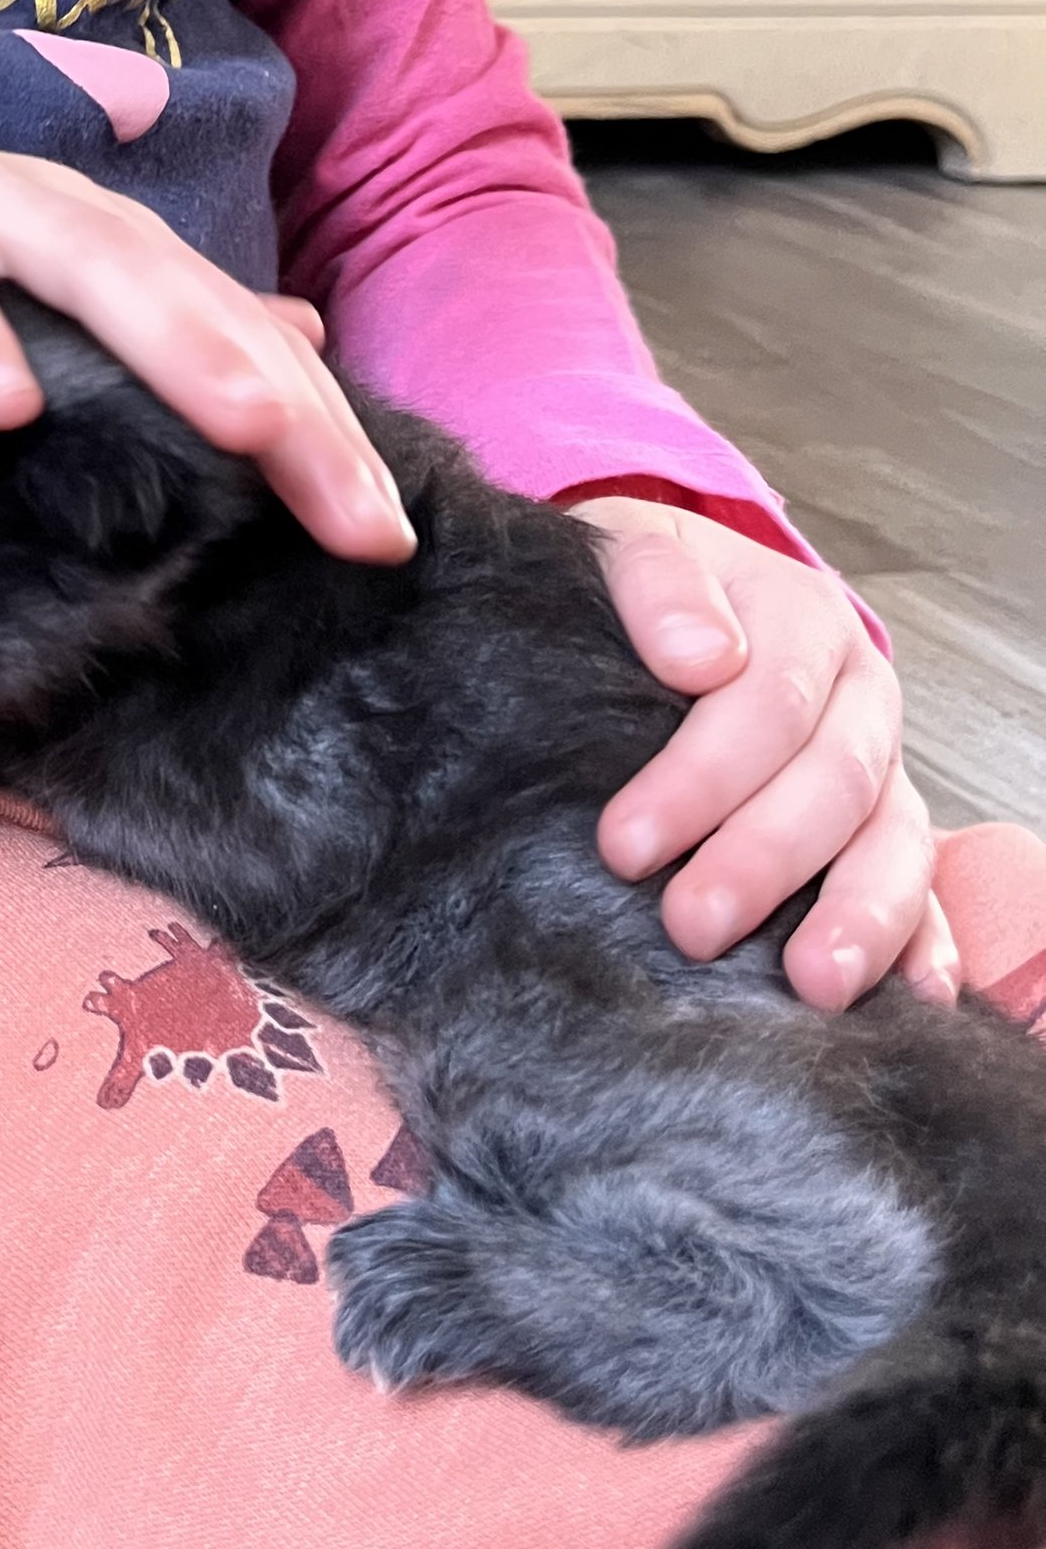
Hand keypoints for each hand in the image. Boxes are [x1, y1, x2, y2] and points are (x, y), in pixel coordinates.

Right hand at [0, 104, 416, 564]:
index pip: (244, 338)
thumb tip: (299, 346)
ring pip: (92, 272)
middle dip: (289, 409)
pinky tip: (9, 409)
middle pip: (199, 306)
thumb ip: (163, 318)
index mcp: (113, 240)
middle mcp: (62, 213)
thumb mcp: (45, 295)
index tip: (389, 538)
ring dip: (174, 347)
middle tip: (361, 516)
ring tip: (250, 429)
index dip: (325, 430)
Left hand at [569, 495, 958, 1015]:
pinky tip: (914, 1000)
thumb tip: (704, 655)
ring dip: (859, 917)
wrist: (660, 602)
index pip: (767, 703)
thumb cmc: (634, 590)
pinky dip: (923, 944)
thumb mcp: (625, 548)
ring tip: (812, 984)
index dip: (700, 777)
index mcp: (802, 619)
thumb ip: (657, 584)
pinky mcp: (882, 833)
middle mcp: (857, 697)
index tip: (624, 843)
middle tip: (690, 926)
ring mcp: (880, 769)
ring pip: (894, 843)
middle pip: (832, 783)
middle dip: (763, 860)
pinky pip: (921, 890)